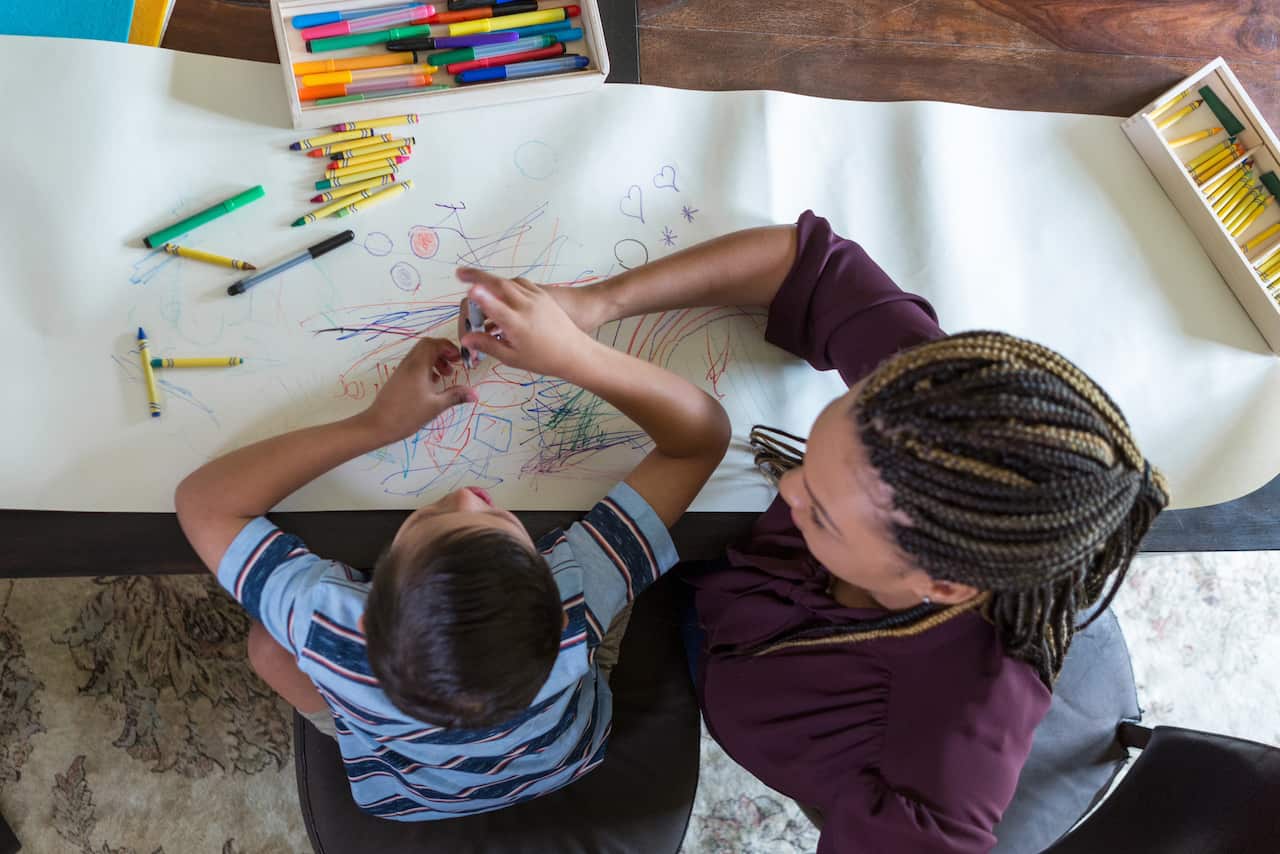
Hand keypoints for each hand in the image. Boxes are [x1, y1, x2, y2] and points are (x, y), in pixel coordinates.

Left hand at [364, 337, 475, 440]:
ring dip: (435, 359)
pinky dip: (427, 367)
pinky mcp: (399, 378)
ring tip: (445, 375)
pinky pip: (415, 363)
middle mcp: (409, 364)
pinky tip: (433, 382)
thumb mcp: (435, 406)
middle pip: (427, 345)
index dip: (449, 347)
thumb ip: (455, 396)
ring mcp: (402, 370)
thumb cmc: (407, 415)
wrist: (378, 425)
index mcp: (418, 366)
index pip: (434, 344)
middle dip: (442, 351)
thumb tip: (474, 394)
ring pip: (420, 354)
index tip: (459, 359)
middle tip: (453, 364)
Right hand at [456, 268, 596, 377]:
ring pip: (509, 282)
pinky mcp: (544, 295)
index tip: (469, 288)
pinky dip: (508, 284)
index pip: (495, 306)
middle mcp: (527, 307)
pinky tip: (501, 289)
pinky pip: (521, 284)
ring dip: (492, 280)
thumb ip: (488, 345)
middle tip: (460, 273)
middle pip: (499, 285)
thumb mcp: (513, 357)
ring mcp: (537, 298)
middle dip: (478, 276)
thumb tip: (466, 339)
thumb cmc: (543, 359)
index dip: (481, 297)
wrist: (575, 352)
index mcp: (518, 324)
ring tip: (477, 281)